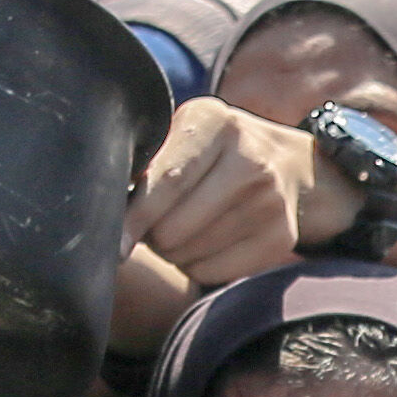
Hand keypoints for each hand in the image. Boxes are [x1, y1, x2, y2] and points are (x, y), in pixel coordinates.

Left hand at [129, 96, 340, 287]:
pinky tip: (206, 244)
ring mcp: (270, 202)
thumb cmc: (214, 152)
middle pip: (172, 229)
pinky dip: (197, 266)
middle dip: (152, 235)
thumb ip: (150, 163)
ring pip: (188, 256)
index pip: (169, 181)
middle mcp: (250, 160)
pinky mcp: (279, 239)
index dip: (135, 217)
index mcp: (216, 123)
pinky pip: (211, 273)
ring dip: (173, 252)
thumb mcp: (186, 134)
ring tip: (184, 228)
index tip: (115, 241)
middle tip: (157, 223)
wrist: (288, 165)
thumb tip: (109, 214)